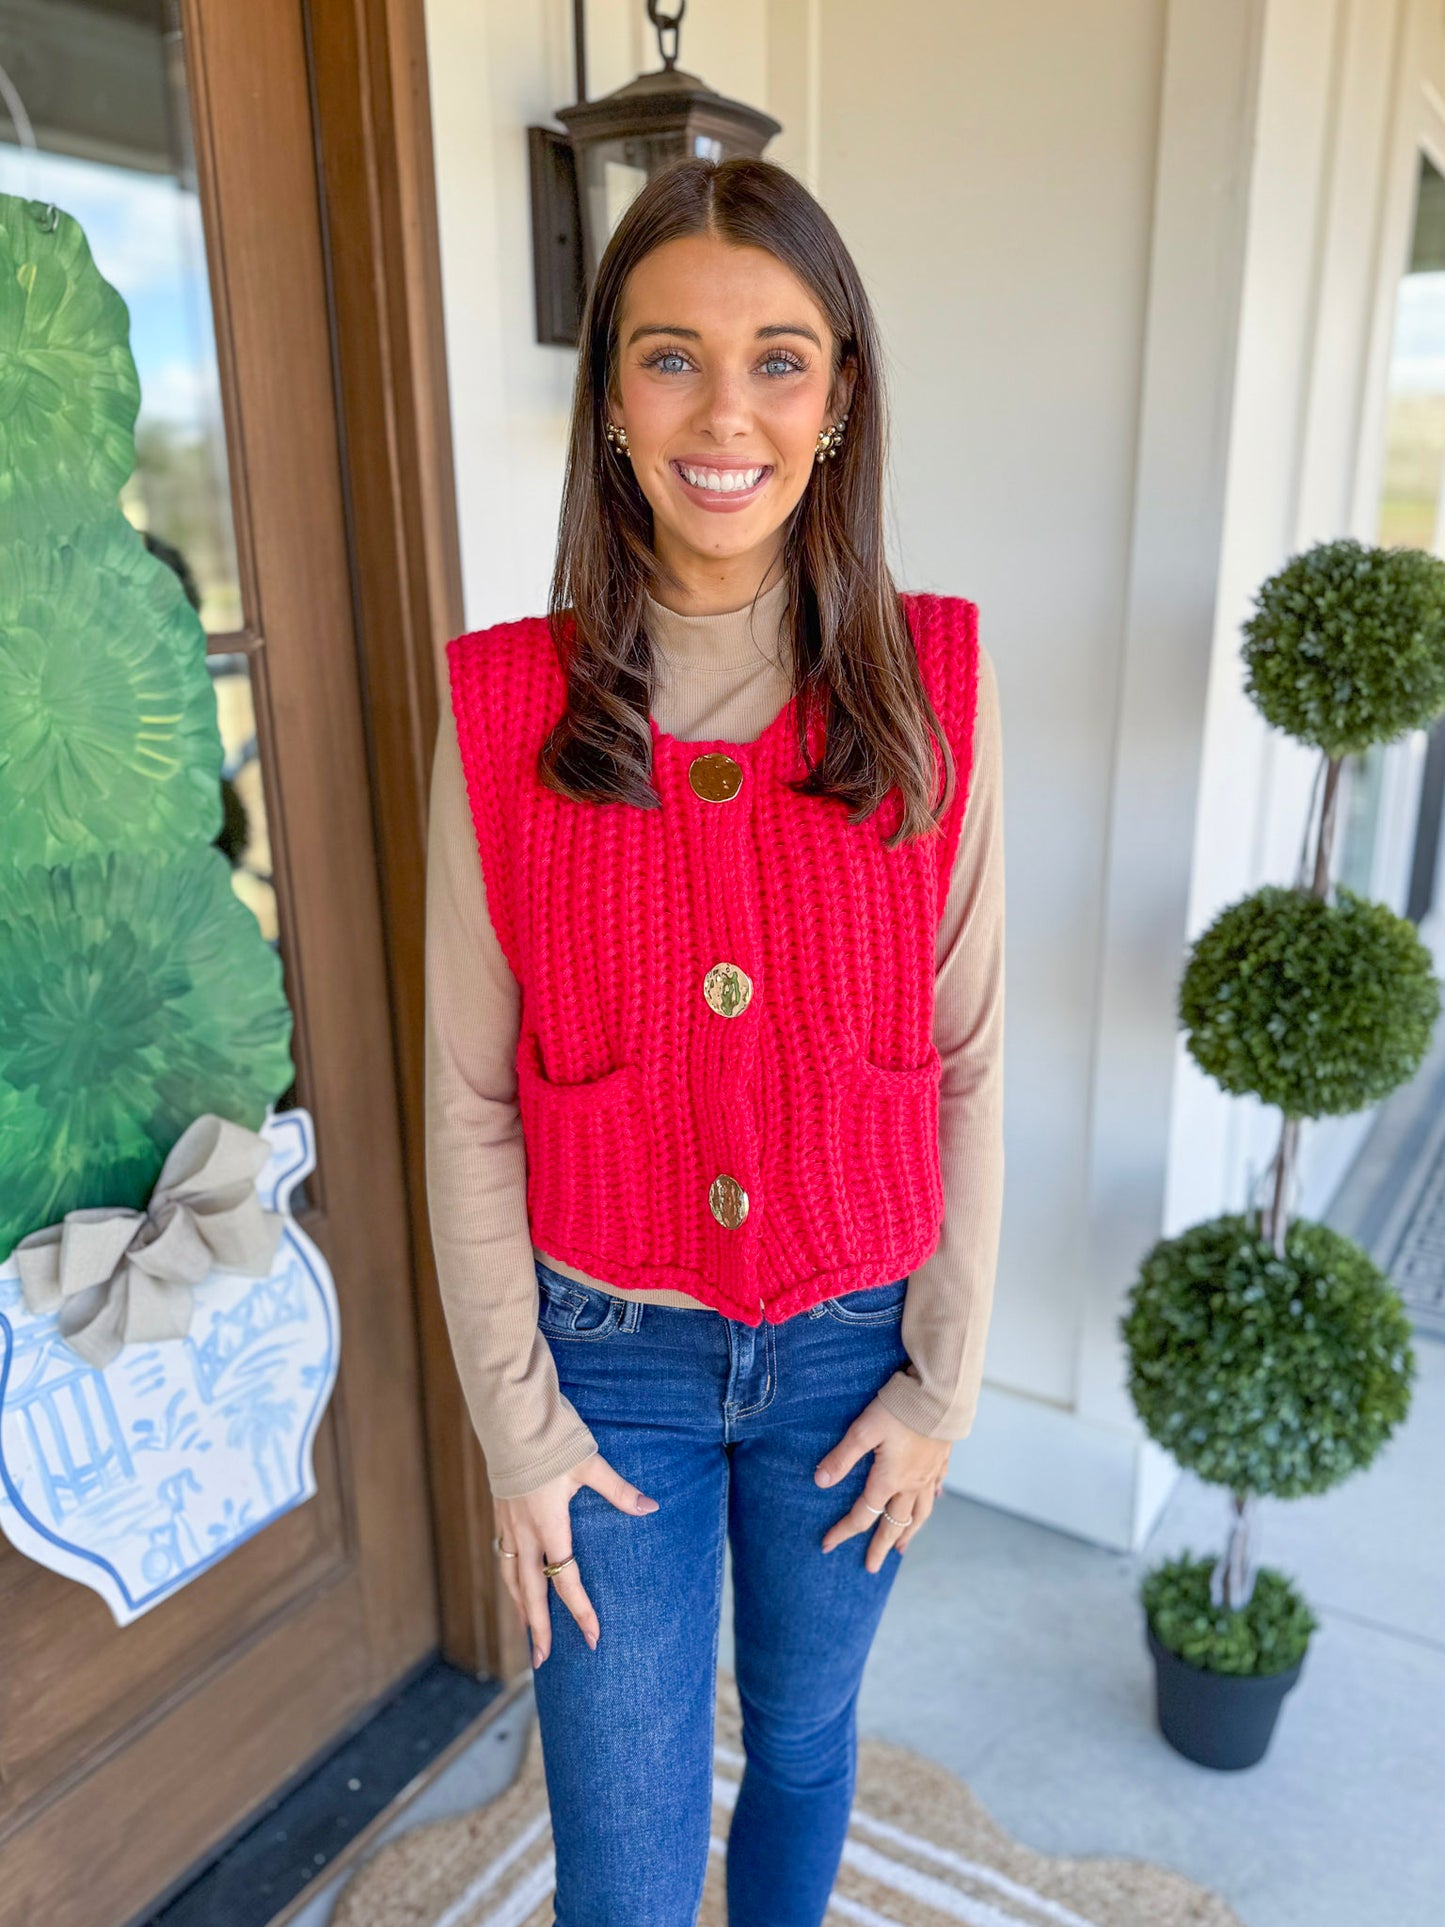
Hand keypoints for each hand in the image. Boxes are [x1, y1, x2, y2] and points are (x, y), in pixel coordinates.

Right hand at [494, 1452, 658, 1666]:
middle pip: (529, 1592)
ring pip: (510, 1577)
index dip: (580, 1611)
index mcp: (549, 1526)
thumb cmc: (552, 1440)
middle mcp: (524, 1533)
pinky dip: (509, 1579)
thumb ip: (618, 1490)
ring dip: (520, 1607)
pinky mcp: (500, 1513)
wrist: (511, 1418)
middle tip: (542, 1661)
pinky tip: (513, 1583)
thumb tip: (650, 1506)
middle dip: (537, 1628)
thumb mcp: (589, 1464)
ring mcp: (508, 1524)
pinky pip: (502, 1557)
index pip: (566, 1580)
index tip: (592, 1638)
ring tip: (526, 1631)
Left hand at [814, 1398, 949, 1571]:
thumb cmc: (899, 1409)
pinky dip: (929, 1503)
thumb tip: (820, 1482)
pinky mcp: (941, 1460)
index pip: (863, 1514)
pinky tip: (928, 1504)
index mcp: (889, 1480)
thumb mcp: (863, 1430)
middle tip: (871, 1567)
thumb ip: (842, 1457)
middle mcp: (912, 1484)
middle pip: (894, 1524)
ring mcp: (929, 1474)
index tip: (827, 1545)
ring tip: (902, 1548)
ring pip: (919, 1513)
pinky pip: (935, 1490)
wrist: (940, 1394)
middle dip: (880, 1546)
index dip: (844, 1531)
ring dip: (908, 1532)